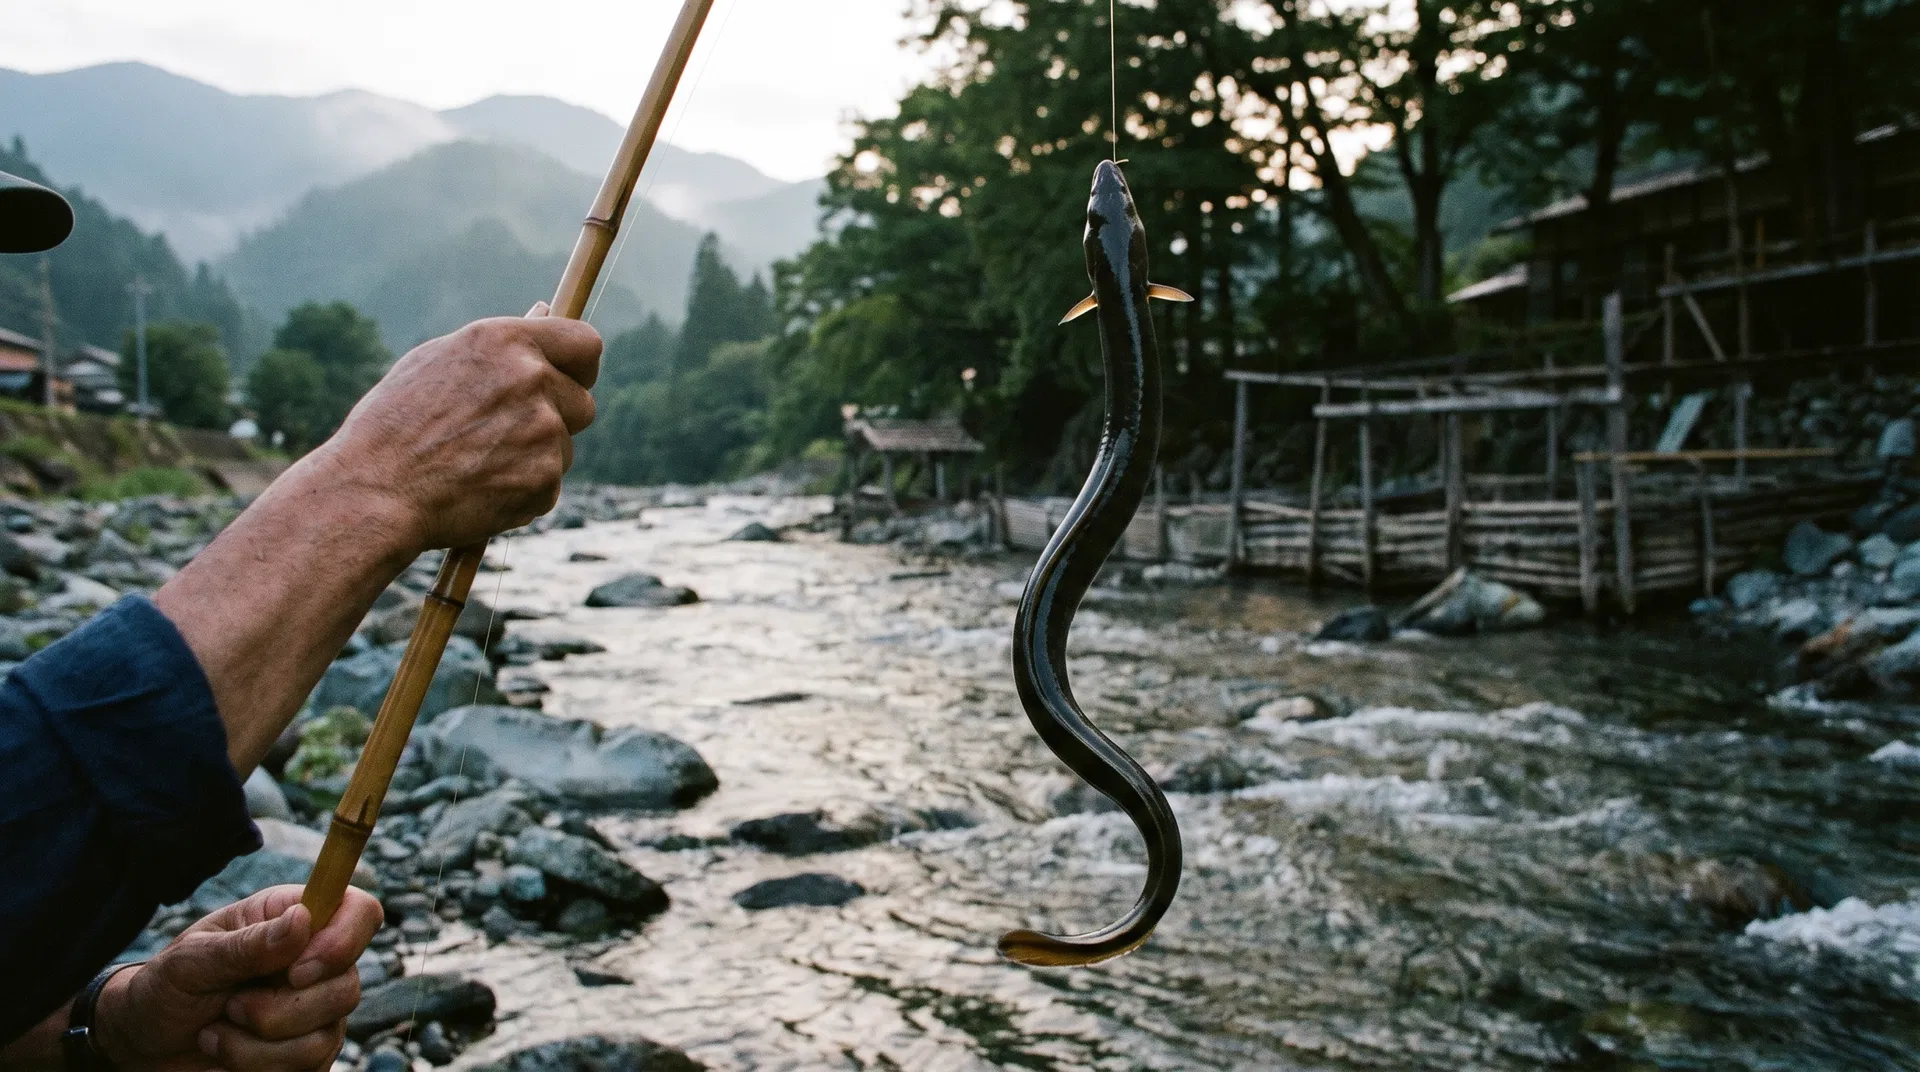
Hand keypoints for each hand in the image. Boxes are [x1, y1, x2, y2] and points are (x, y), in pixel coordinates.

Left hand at [97, 886, 383, 1071]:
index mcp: (294, 919)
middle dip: (280, 1009)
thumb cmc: (166, 987)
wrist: (144, 1041)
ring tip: (217, 1031)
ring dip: (259, 1045)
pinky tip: (226, 1051)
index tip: (295, 972)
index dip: (343, 942)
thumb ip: (247, 944)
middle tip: (230, 1005)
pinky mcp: (307, 1054)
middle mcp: (315, 963)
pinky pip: (311, 1067)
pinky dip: (258, 1067)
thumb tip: (303, 920)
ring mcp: (317, 1012)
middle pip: (347, 985)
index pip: (360, 912)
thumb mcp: (192, 960)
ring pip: (327, 1035)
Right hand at [320, 304, 600, 551]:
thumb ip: (499, 346)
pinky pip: (547, 484)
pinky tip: (477, 490)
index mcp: (506, 341)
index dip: (582, 367)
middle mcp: (532, 378)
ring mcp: (544, 430)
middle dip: (557, 420)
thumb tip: (544, 312)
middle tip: (506, 435)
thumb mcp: (436, 363)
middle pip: (583, 403)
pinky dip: (522, 491)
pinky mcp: (545, 479)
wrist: (375, 492)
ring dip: (534, 458)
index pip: (586, 344)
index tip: (574, 380)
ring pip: (564, 448)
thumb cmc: (394, 425)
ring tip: (475, 464)